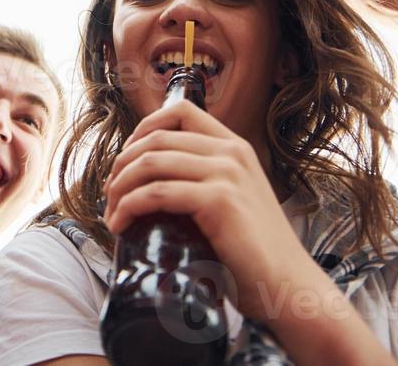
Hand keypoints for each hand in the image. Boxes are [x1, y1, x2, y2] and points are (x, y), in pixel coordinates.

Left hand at [102, 100, 312, 317]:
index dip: (142, 129)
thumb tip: (154, 183)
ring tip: (111, 212)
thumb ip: (207, 181)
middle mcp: (232, 153)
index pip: (178, 112)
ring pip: (150, 163)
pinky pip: (157, 192)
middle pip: (156, 138)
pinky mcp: (219, 201)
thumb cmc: (255, 253)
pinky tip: (121, 223)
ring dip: (119, 187)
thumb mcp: (235, 200)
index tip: (125, 160)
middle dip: (122, 165)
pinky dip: (129, 206)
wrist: (287, 286)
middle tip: (110, 194)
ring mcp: (227, 174)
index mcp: (235, 147)